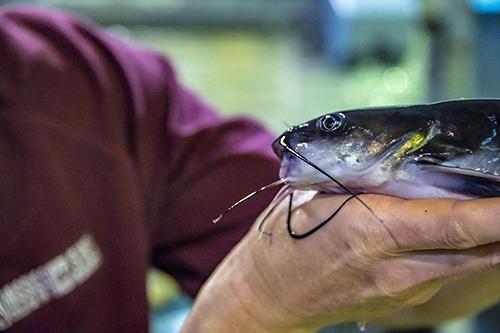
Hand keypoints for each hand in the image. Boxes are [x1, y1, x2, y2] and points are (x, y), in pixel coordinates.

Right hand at [182, 192, 499, 331]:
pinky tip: (467, 227)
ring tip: (494, 201)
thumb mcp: (316, 195)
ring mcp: (404, 290)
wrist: (267, 295)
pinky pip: (450, 271)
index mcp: (371, 233)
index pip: (457, 224)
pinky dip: (468, 248)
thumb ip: (366, 181)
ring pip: (471, 263)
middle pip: (481, 251)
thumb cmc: (283, 238)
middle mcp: (396, 270)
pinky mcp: (404, 299)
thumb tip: (410, 161)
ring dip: (494, 236)